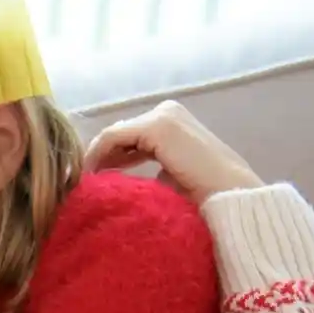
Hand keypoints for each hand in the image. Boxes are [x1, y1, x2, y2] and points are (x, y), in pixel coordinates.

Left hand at [83, 100, 263, 204]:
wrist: (232, 200)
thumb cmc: (206, 199)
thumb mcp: (171, 181)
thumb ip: (149, 173)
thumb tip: (115, 181)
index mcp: (173, 123)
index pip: (129, 136)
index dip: (107, 158)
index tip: (90, 183)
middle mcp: (168, 112)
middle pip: (120, 133)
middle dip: (100, 157)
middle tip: (82, 184)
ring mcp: (164, 115)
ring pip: (114, 135)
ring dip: (96, 158)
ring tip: (84, 184)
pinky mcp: (157, 126)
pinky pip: (113, 137)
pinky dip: (97, 156)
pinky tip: (90, 178)